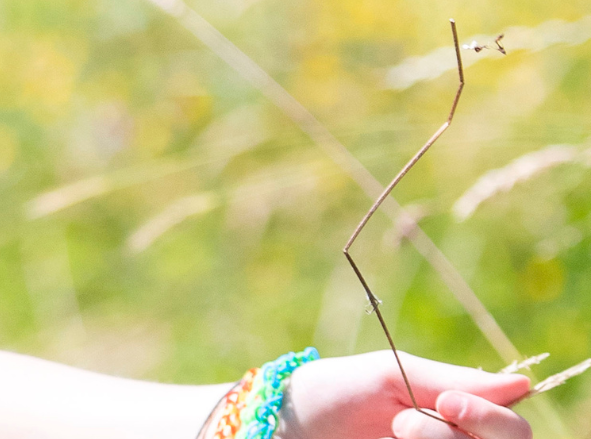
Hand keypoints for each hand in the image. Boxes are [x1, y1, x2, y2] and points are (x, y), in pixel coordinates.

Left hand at [278, 351, 529, 438]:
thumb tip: (523, 386)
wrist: (285, 424)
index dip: (490, 418)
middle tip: (400, 424)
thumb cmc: (337, 392)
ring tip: (386, 434)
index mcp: (462, 416)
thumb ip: (453, 380)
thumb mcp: (392, 376)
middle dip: (448, 436)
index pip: (513, 429)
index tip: (447, 401)